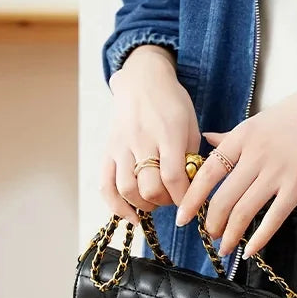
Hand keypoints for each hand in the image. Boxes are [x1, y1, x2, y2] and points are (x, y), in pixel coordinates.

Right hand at [100, 45, 200, 224]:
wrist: (143, 81)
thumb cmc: (173, 104)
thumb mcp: (190, 125)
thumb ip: (190, 156)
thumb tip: (189, 188)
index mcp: (168, 133)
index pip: (174, 177)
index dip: (183, 197)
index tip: (190, 201)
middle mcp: (142, 140)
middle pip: (149, 187)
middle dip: (165, 201)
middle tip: (173, 197)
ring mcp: (121, 146)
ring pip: (127, 190)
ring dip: (144, 205)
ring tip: (155, 202)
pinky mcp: (108, 150)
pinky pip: (106, 185)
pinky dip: (117, 206)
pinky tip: (131, 215)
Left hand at [174, 82, 296, 257]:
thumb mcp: (261, 118)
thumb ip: (233, 135)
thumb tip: (208, 139)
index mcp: (244, 136)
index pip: (209, 171)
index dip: (193, 197)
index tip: (183, 216)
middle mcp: (256, 155)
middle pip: (223, 197)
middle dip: (212, 222)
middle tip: (210, 234)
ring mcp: (277, 171)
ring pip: (244, 211)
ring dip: (231, 234)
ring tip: (226, 245)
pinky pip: (274, 217)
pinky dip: (259, 238)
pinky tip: (250, 250)